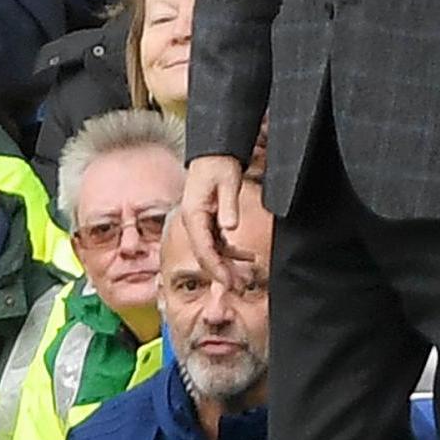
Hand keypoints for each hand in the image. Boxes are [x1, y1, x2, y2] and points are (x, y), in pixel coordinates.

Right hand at [179, 155, 253, 289]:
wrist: (214, 152)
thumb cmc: (219, 164)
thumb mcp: (228, 182)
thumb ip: (228, 206)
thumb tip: (229, 228)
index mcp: (193, 214)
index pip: (202, 249)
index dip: (215, 268)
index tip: (228, 282)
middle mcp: (192, 221)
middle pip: (204, 255)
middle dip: (220, 273)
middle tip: (238, 287)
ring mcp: (199, 221)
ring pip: (210, 251)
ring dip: (226, 265)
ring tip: (244, 278)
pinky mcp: (207, 220)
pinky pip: (216, 242)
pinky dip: (229, 252)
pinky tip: (246, 258)